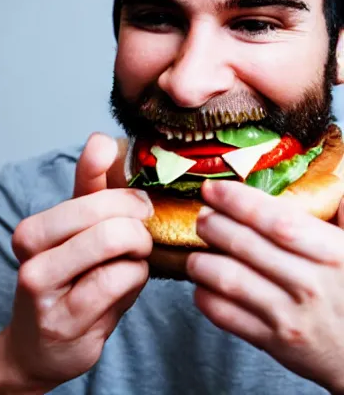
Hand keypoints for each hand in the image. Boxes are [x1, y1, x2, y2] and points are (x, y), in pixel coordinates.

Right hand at [0, 133, 152, 393]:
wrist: (40, 346)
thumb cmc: (68, 281)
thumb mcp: (79, 233)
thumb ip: (92, 186)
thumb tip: (101, 139)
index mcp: (34, 227)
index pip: (89, 184)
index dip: (125, 191)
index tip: (138, 203)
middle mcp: (30, 251)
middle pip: (104, 211)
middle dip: (137, 220)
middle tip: (142, 232)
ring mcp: (44, 285)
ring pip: (114, 240)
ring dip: (138, 251)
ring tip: (133, 259)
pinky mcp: (67, 317)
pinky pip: (121, 278)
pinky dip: (136, 277)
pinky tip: (125, 285)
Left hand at [187, 180, 343, 392]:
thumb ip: (342, 217)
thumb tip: (332, 184)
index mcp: (332, 253)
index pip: (274, 219)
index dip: (237, 200)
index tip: (213, 188)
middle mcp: (308, 283)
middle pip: (243, 244)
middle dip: (212, 224)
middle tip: (202, 216)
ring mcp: (289, 316)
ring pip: (227, 279)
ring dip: (201, 261)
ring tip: (197, 252)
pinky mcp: (273, 343)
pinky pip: (225, 315)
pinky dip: (204, 296)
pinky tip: (203, 285)